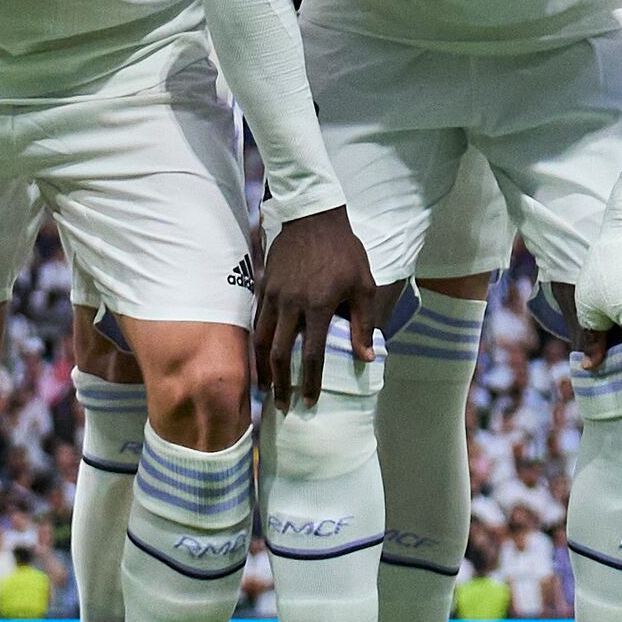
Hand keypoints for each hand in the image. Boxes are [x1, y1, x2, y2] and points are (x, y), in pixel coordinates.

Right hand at [249, 206, 375, 410]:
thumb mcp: (363, 284)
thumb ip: (363, 323)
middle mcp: (291, 304)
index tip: (309, 402)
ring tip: (264, 388)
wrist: (313, 216)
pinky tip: (258, 356)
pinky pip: (256, 320)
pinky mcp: (263, 285)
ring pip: (262, 339)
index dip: (311, 382)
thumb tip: (366, 358)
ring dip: (262, 368)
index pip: (312, 355)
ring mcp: (273, 294)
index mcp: (317, 305)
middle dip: (280, 384)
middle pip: (280, 354)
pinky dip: (256, 342)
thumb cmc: (344, 251)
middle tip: (282, 405)